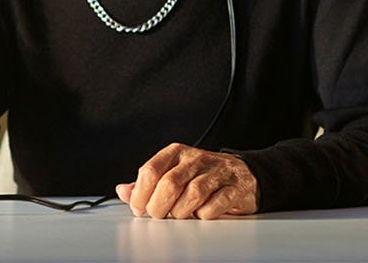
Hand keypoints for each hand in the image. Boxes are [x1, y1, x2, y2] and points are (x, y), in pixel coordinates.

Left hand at [115, 143, 258, 219]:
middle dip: (159, 206)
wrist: (244, 175)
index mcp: (176, 153)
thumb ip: (146, 184)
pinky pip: (216, 203)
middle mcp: (196, 158)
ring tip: (178, 215)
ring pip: (193, 193)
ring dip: (181, 211)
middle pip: (170, 183)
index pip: (150, 170)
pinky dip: (204, 214)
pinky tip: (200, 214)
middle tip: (158, 216)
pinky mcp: (236, 187)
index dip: (140, 193)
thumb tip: (123, 191)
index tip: (139, 208)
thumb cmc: (201, 176)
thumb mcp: (171, 173)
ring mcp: (218, 172)